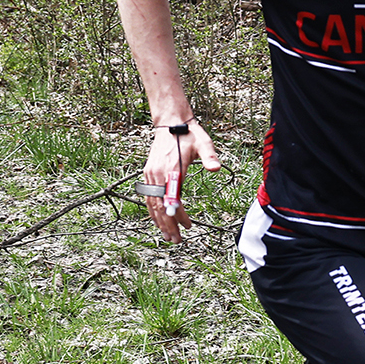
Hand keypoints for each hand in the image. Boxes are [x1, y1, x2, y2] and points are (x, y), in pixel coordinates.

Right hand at [141, 121, 221, 242]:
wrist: (170, 123)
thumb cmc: (188, 134)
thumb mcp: (203, 142)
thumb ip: (210, 156)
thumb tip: (216, 168)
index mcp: (172, 169)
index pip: (173, 199)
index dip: (179, 215)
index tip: (188, 226)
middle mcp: (157, 174)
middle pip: (160, 206)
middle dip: (168, 225)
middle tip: (176, 241)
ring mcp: (150, 175)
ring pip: (152, 204)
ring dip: (159, 222)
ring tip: (168, 237)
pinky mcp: (148, 174)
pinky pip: (148, 197)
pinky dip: (153, 211)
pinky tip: (159, 221)